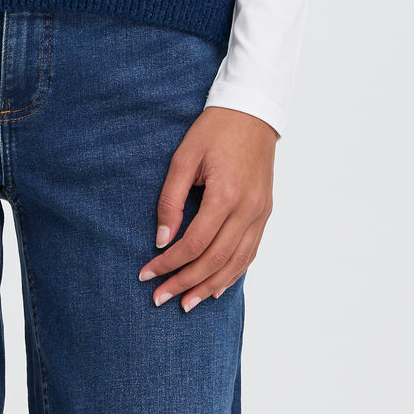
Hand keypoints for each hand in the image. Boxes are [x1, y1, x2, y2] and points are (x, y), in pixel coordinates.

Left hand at [137, 106, 276, 311]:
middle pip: (215, 260)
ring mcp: (260, 213)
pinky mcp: (265, 211)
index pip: (194, 244)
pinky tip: (216, 286)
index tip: (147, 274)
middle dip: (185, 283)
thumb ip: (170, 199)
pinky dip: (233, 273)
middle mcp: (248, 209)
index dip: (169, 264)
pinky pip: (250, 252)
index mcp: (225, 195)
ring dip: (210, 286)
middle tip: (161, 298)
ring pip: (236, 263)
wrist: (252, 110)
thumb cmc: (215, 129)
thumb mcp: (184, 157)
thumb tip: (161, 240)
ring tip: (187, 303)